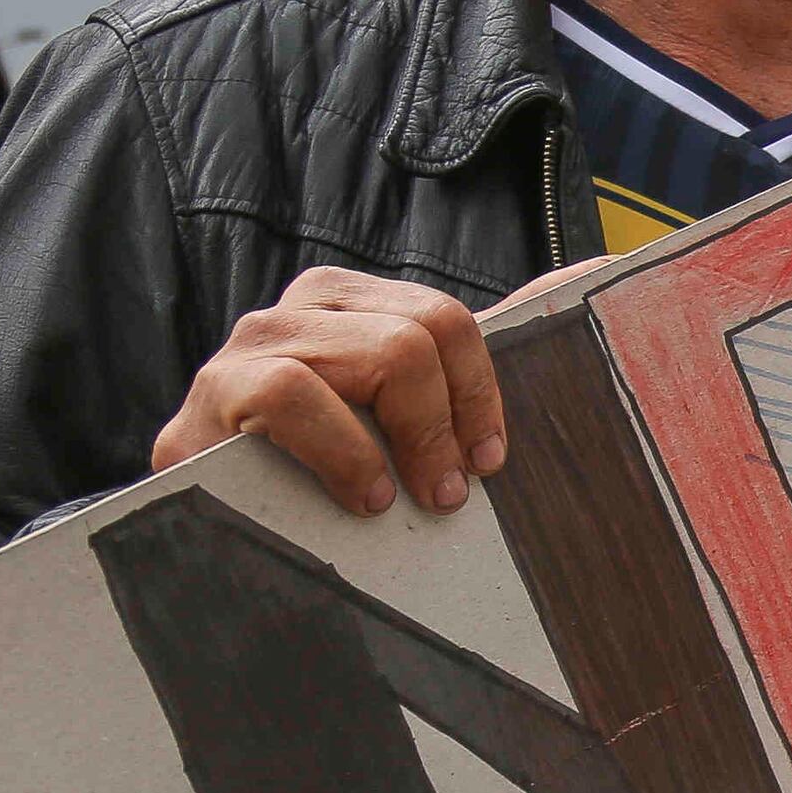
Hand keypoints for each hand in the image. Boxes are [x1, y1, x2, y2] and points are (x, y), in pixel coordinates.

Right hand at [155, 269, 509, 514]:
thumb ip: (460, 363)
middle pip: (419, 333)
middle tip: (451, 491)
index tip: (489, 459)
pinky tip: (359, 495)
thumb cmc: (309, 472)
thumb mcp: (385, 419)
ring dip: (410, 437)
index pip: (443, 318)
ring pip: (375, 354)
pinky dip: (343, 450)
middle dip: (449, 419)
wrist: (202, 522)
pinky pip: (294, 394)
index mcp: (344, 304)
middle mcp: (296, 310)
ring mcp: (250, 346)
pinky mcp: (212, 394)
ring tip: (404, 499)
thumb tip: (589, 270)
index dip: (480, 391)